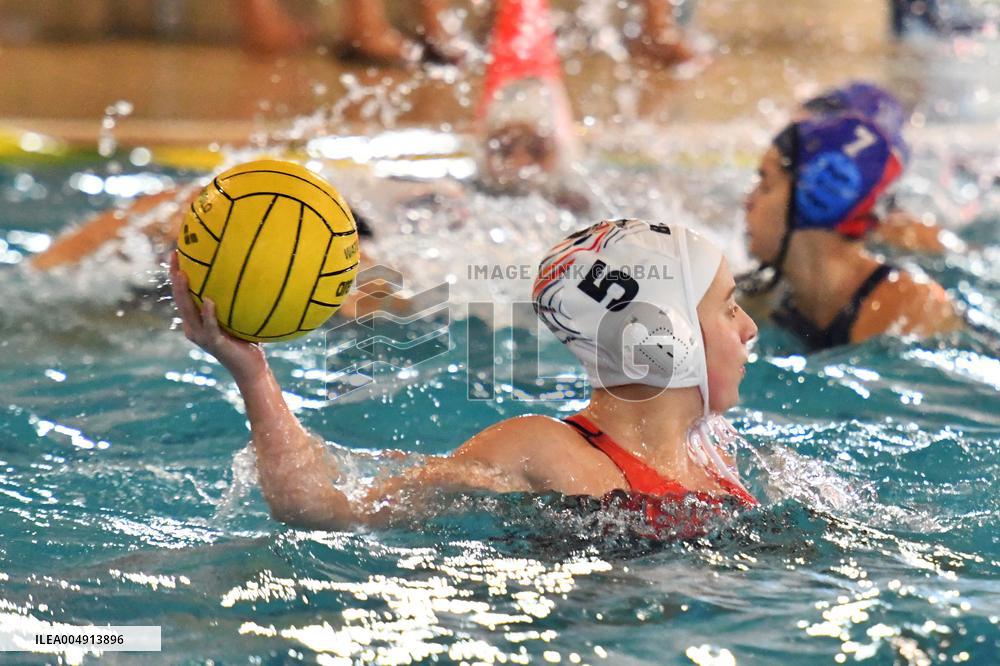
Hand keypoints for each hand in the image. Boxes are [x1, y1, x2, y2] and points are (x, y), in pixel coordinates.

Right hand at [170, 252, 266, 382]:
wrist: (251, 369)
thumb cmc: (248, 341)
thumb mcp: (239, 317)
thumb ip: (236, 300)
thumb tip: (247, 272)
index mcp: (196, 321)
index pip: (182, 295)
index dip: (176, 275)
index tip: (176, 253)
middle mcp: (194, 328)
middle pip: (179, 299)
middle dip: (174, 277)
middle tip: (174, 257)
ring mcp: (202, 336)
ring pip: (188, 311)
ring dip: (184, 292)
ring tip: (182, 274)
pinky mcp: (214, 344)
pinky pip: (209, 327)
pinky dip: (208, 314)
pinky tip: (209, 301)